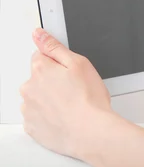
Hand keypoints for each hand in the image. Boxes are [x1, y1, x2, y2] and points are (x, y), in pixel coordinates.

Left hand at [19, 28, 112, 157]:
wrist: (91, 132)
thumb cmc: (88, 100)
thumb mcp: (79, 63)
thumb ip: (55, 47)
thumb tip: (38, 34)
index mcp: (40, 69)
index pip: (40, 56)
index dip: (58, 63)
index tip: (68, 71)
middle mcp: (29, 88)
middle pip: (38, 77)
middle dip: (53, 80)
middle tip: (74, 88)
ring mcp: (29, 109)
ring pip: (38, 97)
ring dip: (50, 98)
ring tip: (71, 104)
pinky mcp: (32, 126)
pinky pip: (38, 115)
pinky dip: (49, 115)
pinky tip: (65, 116)